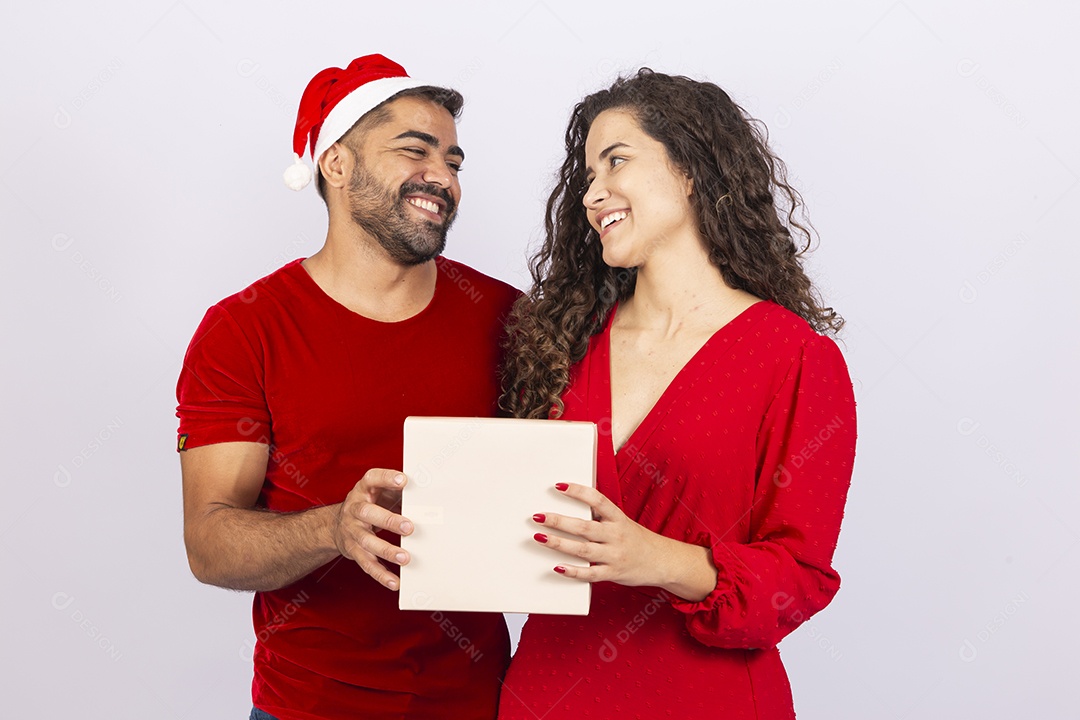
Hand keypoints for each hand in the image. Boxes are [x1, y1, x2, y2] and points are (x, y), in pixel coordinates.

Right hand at [332, 468, 413, 590]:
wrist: (336, 524)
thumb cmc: (370, 504)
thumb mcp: (380, 491)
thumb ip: (398, 490)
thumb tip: (427, 493)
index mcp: (363, 490)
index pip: (372, 479)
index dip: (386, 478)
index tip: (404, 480)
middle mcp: (354, 509)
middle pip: (367, 513)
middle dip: (388, 521)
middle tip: (409, 527)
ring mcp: (352, 531)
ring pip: (367, 542)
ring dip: (386, 551)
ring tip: (405, 558)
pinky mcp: (353, 550)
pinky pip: (367, 564)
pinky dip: (381, 574)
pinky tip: (396, 582)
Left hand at [532, 482, 673, 587]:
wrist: (662, 561)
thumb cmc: (636, 539)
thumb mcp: (622, 522)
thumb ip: (600, 516)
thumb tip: (572, 503)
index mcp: (618, 518)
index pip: (597, 500)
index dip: (578, 492)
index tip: (559, 485)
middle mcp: (616, 535)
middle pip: (584, 527)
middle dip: (559, 521)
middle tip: (538, 516)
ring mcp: (614, 555)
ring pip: (583, 550)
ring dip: (559, 543)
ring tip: (540, 536)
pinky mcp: (612, 573)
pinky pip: (590, 574)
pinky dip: (573, 571)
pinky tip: (557, 567)